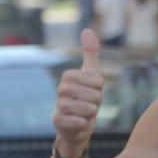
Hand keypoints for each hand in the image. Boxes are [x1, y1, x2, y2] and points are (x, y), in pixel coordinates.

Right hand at [53, 29, 103, 156]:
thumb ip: (90, 53)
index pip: (97, 80)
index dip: (100, 88)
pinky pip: (79, 121)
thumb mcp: (91, 75)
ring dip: (92, 113)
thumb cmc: (85, 98)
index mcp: (69, 76)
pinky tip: (80, 123)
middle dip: (97, 102)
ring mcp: (58, 105)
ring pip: (89, 109)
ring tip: (85, 114)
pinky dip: (84, 124)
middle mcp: (61, 89)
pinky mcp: (57, 121)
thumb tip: (87, 30)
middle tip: (90, 104)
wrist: (77, 126)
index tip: (93, 91)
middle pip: (94, 95)